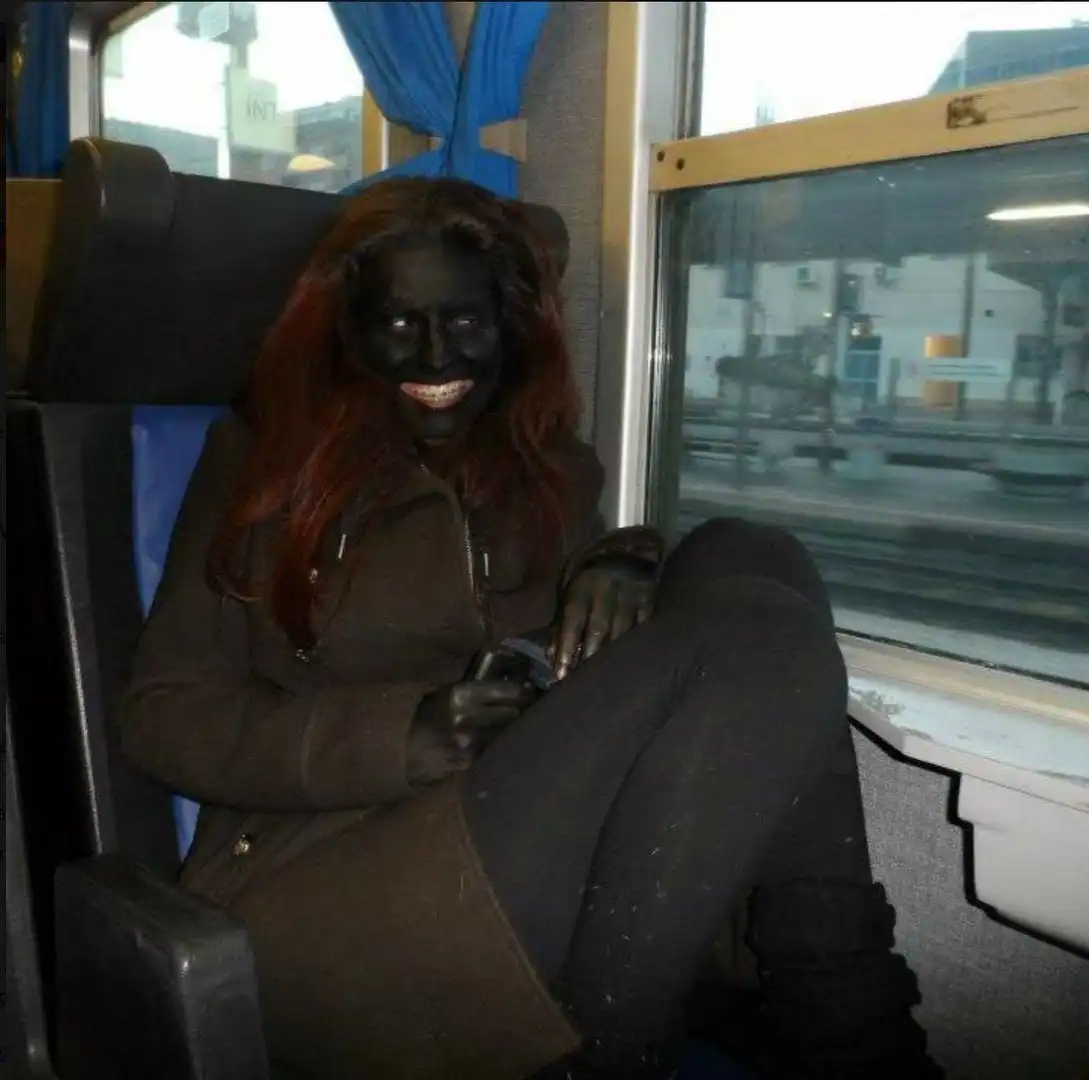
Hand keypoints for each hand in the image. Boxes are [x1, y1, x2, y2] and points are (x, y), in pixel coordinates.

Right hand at [406, 679, 535, 785]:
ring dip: (515, 731)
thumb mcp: (448, 693)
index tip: (533, 691)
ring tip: (523, 727)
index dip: (525, 691)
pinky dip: (502, 747)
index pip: (507, 691)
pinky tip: (506, 745)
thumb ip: (477, 691)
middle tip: (532, 710)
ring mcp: (469, 742)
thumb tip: (514, 686)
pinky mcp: (469, 763)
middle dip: (524, 712)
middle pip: (513, 714)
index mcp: (462, 694)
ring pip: (507, 735)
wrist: (401, 747)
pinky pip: (495, 752)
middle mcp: (468, 717)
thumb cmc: (427, 715)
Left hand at [552, 555, 655, 679]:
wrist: (622, 556)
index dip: (566, 647)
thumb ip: (560, 627)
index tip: (561, 674)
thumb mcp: (571, 598)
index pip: (572, 620)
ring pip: (623, 630)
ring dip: (615, 656)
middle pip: (599, 627)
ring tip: (608, 679)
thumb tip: (551, 656)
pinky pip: (645, 626)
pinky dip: (638, 645)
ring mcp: (630, 593)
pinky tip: (633, 663)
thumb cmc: (590, 587)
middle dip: (591, 656)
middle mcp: (606, 588)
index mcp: (582, 588)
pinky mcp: (651, 598)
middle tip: (585, 682)